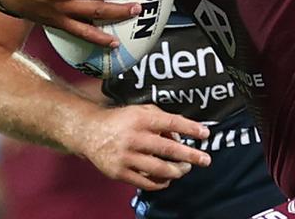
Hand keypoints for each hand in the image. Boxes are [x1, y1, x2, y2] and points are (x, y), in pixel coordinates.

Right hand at [75, 104, 211, 190]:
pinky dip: (160, 182)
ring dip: (177, 171)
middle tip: (205, 159)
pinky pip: (145, 182)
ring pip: (158, 168)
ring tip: (185, 169)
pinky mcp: (119, 172)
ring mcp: (126, 157)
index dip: (190, 129)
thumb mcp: (141, 111)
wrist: (89, 132)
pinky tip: (168, 179)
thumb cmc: (121, 120)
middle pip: (168, 149)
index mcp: (141, 119)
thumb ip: (162, 119)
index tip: (205, 134)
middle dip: (190, 156)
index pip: (171, 122)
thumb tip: (180, 136)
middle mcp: (134, 137)